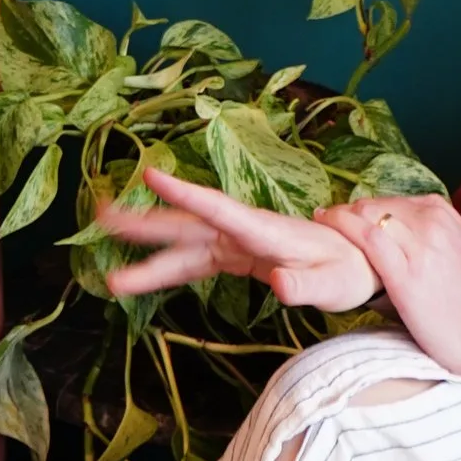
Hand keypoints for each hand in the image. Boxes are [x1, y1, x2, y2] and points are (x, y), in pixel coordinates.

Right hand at [93, 165, 381, 314]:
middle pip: (188, 222)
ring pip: (184, 243)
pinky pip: (193, 259)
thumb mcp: (332, 285)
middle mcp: (244, 229)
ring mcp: (236, 241)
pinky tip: (137, 279)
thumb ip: (305, 285)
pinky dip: (165, 268)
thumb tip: (279, 285)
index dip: (186, 193)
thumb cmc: (348, 272)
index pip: (219, 209)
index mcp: (264, 231)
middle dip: (145, 221)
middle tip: (101, 215)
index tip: (152, 175)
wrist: (358, 262)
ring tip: (107, 273)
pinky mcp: (235, 254)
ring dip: (146, 251)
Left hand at [317, 191, 460, 390]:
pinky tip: (329, 227)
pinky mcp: (405, 276)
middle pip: (378, 205)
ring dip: (342, 216)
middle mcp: (433, 224)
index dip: (370, 206)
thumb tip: (418, 225)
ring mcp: (420, 248)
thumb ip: (444, 230)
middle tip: (330, 217)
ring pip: (370, 216)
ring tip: (324, 220)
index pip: (396, 200)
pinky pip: (369, 240)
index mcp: (446, 216)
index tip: (352, 213)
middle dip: (351, 209)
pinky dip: (345, 228)